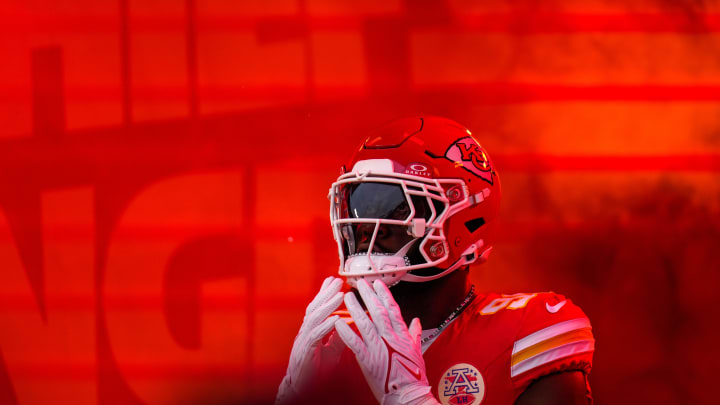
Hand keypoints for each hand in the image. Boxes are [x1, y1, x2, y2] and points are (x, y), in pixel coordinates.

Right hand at [275, 276, 344, 403]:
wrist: (301, 389)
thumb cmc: (315, 371)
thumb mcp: (331, 351)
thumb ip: (338, 337)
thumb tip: (349, 323)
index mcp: (311, 331)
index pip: (318, 308)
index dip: (325, 294)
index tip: (334, 280)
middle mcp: (305, 332)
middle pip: (315, 308)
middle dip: (326, 293)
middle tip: (337, 280)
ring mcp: (303, 341)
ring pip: (314, 318)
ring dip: (328, 305)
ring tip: (340, 294)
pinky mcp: (305, 352)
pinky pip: (315, 336)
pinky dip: (326, 326)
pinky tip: (335, 319)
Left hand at [334, 279, 439, 404]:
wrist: (407, 396)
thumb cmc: (413, 376)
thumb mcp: (417, 351)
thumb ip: (414, 334)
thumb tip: (416, 321)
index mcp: (402, 335)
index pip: (392, 309)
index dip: (384, 295)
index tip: (377, 283)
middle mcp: (390, 338)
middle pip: (378, 311)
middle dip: (369, 295)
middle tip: (360, 281)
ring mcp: (379, 348)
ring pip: (365, 323)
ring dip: (355, 308)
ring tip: (347, 296)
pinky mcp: (368, 360)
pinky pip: (355, 343)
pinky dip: (346, 332)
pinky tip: (338, 322)